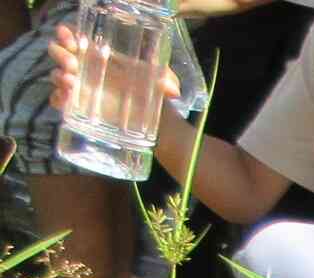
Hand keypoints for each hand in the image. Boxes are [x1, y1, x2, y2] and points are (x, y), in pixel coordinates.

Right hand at [47, 25, 178, 117]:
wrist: (156, 122)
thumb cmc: (154, 91)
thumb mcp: (162, 80)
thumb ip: (166, 78)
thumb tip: (172, 90)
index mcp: (100, 53)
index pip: (74, 36)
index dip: (66, 34)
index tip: (71, 39)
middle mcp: (86, 67)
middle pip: (59, 53)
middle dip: (61, 55)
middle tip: (73, 65)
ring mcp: (81, 86)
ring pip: (57, 75)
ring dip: (59, 77)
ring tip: (71, 83)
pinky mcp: (80, 107)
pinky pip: (59, 100)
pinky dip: (58, 99)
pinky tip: (65, 100)